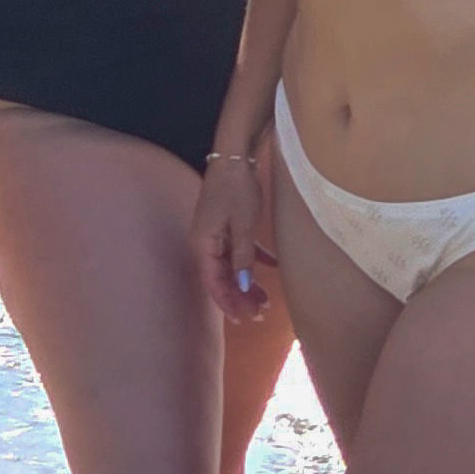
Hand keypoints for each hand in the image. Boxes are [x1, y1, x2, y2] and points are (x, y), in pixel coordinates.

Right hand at [190, 151, 273, 322]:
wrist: (234, 155)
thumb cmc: (236, 188)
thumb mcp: (243, 224)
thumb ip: (243, 256)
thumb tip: (244, 286)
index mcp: (203, 244)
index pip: (213, 283)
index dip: (229, 303)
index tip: (244, 319)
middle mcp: (205, 242)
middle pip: (221, 277)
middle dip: (240, 297)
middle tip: (260, 314)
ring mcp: (215, 233)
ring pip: (231, 265)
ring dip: (247, 282)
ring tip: (265, 300)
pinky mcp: (226, 224)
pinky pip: (238, 249)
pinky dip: (253, 260)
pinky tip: (271, 268)